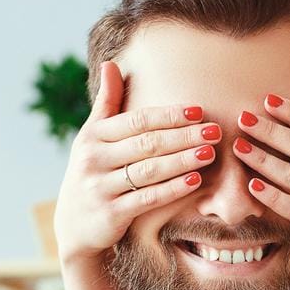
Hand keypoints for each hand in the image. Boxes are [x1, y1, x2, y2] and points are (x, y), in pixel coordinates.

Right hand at [53, 61, 219, 260]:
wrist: (73, 226)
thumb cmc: (92, 173)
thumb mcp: (92, 138)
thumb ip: (106, 103)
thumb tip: (111, 62)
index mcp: (92, 136)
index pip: (137, 121)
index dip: (169, 115)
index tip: (198, 111)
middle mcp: (93, 159)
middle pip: (147, 143)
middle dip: (183, 136)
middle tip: (215, 131)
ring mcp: (100, 187)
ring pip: (149, 170)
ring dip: (183, 160)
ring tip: (210, 152)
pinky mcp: (110, 214)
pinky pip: (147, 199)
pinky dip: (173, 189)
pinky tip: (195, 181)